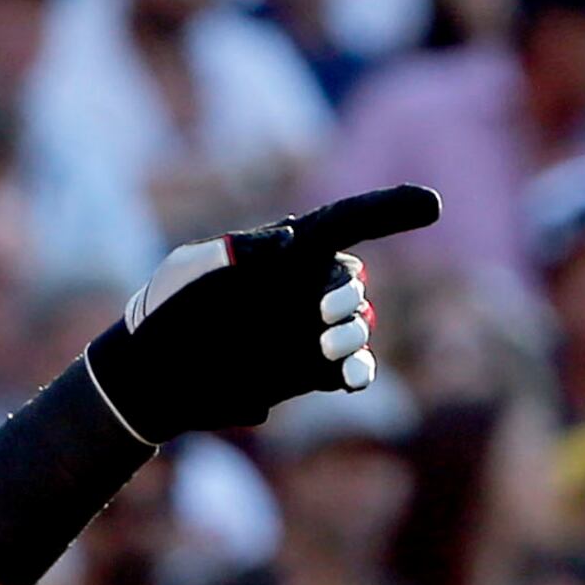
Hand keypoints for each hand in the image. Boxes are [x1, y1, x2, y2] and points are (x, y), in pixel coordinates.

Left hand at [84, 184, 442, 441]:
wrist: (152, 377)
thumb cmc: (166, 311)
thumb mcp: (190, 268)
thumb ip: (238, 248)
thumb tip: (288, 239)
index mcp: (285, 251)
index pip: (348, 221)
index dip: (390, 210)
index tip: (432, 206)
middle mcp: (305, 288)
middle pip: (351, 280)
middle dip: (344, 292)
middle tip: (320, 310)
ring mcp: (311, 331)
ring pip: (358, 325)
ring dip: (351, 332)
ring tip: (324, 343)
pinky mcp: (308, 372)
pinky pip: (353, 369)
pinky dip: (360, 371)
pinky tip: (351, 378)